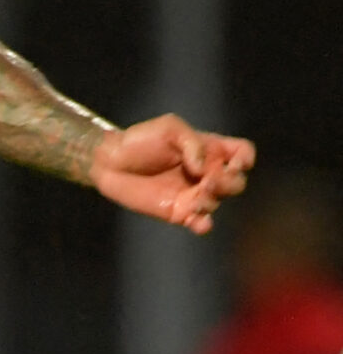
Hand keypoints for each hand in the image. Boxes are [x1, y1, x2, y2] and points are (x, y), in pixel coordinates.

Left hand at [90, 115, 253, 232]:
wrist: (109, 161)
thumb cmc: (139, 139)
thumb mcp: (169, 129)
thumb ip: (192, 143)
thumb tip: (203, 169)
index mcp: (209, 150)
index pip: (243, 154)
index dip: (244, 160)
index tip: (233, 163)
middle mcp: (205, 173)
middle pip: (236, 182)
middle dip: (228, 183)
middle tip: (206, 182)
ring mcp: (193, 193)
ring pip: (217, 201)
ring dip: (211, 201)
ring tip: (194, 199)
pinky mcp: (178, 211)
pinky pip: (199, 222)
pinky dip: (203, 224)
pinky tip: (199, 223)